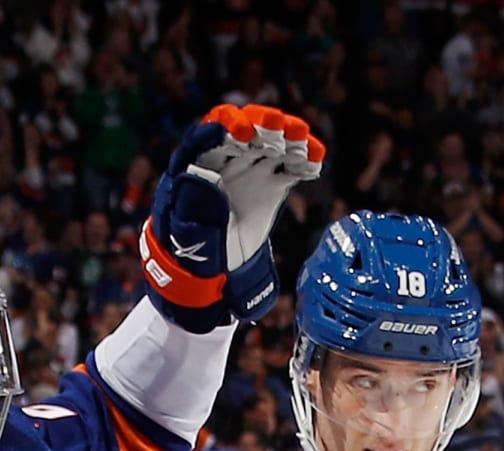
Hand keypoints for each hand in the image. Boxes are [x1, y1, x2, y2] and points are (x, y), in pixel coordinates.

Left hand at [140, 103, 323, 331]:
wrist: (219, 270)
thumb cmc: (196, 249)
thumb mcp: (191, 230)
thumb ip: (196, 203)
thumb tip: (204, 175)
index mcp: (199, 165)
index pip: (211, 135)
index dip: (227, 128)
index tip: (243, 134)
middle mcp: (228, 161)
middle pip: (248, 132)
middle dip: (264, 128)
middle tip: (280, 134)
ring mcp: (253, 171)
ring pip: (273, 145)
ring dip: (290, 139)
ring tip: (301, 146)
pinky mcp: (274, 185)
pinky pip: (291, 169)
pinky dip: (304, 163)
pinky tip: (313, 167)